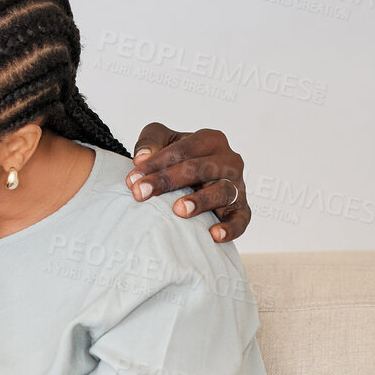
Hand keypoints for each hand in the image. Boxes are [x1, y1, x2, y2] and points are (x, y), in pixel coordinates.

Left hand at [127, 123, 249, 242]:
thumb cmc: (178, 159)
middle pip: (199, 169)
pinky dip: (231, 227)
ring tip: (179, 210)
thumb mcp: (163, 141)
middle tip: (141, 194)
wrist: (195, 179)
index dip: (156, 164)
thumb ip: (151, 141)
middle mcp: (228, 160)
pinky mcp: (241, 208)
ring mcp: (237, 185)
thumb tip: (141, 156)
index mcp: (211, 140)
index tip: (132, 180)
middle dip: (167, 181)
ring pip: (222, 191)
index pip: (183, 150)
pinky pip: (241, 218)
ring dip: (200, 201)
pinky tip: (214, 234)